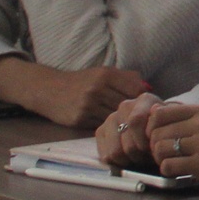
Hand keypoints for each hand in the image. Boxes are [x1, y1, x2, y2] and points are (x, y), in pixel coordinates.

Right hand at [0, 56, 150, 127]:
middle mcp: (96, 89)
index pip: (135, 89)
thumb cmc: (82, 82)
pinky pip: (101, 126)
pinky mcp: (79, 119)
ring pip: (115, 117)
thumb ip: (127, 78)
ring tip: (126, 123)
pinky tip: (111, 127)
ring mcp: (87, 105)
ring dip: (121, 122)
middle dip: (133, 112)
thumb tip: (149, 88)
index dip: (142, 99)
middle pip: (126, 105)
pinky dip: (108, 127)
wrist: (49, 90)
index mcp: (106, 75)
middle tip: (139, 118)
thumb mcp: (103, 73)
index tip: (144, 105)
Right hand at [97, 90, 164, 166]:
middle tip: (149, 156)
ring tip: (141, 157)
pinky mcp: (100, 132)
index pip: (136, 121)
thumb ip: (165, 126)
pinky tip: (129, 158)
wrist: (157, 132)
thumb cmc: (165, 130)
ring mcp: (111, 118)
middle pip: (127, 141)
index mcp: (145, 100)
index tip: (154, 149)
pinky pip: (106, 157)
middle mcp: (126, 106)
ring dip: (130, 160)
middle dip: (141, 155)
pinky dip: (119, 163)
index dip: (144, 141)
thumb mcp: (171, 126)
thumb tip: (153, 124)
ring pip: (116, 152)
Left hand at [140, 102, 198, 197]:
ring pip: (160, 149)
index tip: (160, 138)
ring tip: (172, 163)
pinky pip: (168, 166)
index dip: (152, 128)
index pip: (160, 113)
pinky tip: (179, 172)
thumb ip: (188, 118)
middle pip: (157, 132)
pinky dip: (168, 171)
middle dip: (154, 147)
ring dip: (160, 159)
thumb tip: (153, 110)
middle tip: (165, 155)